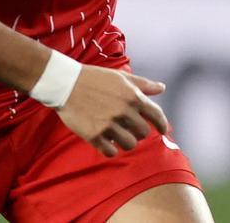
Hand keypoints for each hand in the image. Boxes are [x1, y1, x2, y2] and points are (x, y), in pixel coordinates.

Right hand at [55, 65, 169, 156]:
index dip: (162, 124)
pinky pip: (111, 152)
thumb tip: (162, 88)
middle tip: (130, 129)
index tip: (163, 130)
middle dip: (139, 132)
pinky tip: (106, 142)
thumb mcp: (121, 77)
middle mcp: (124, 111)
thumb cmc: (95, 79)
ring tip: (118, 136)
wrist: (66, 84)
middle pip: (143, 132)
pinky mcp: (94, 135)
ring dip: (126, 142)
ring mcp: (109, 124)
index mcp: (133, 96)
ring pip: (129, 144)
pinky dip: (111, 149)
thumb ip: (143, 84)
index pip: (156, 114)